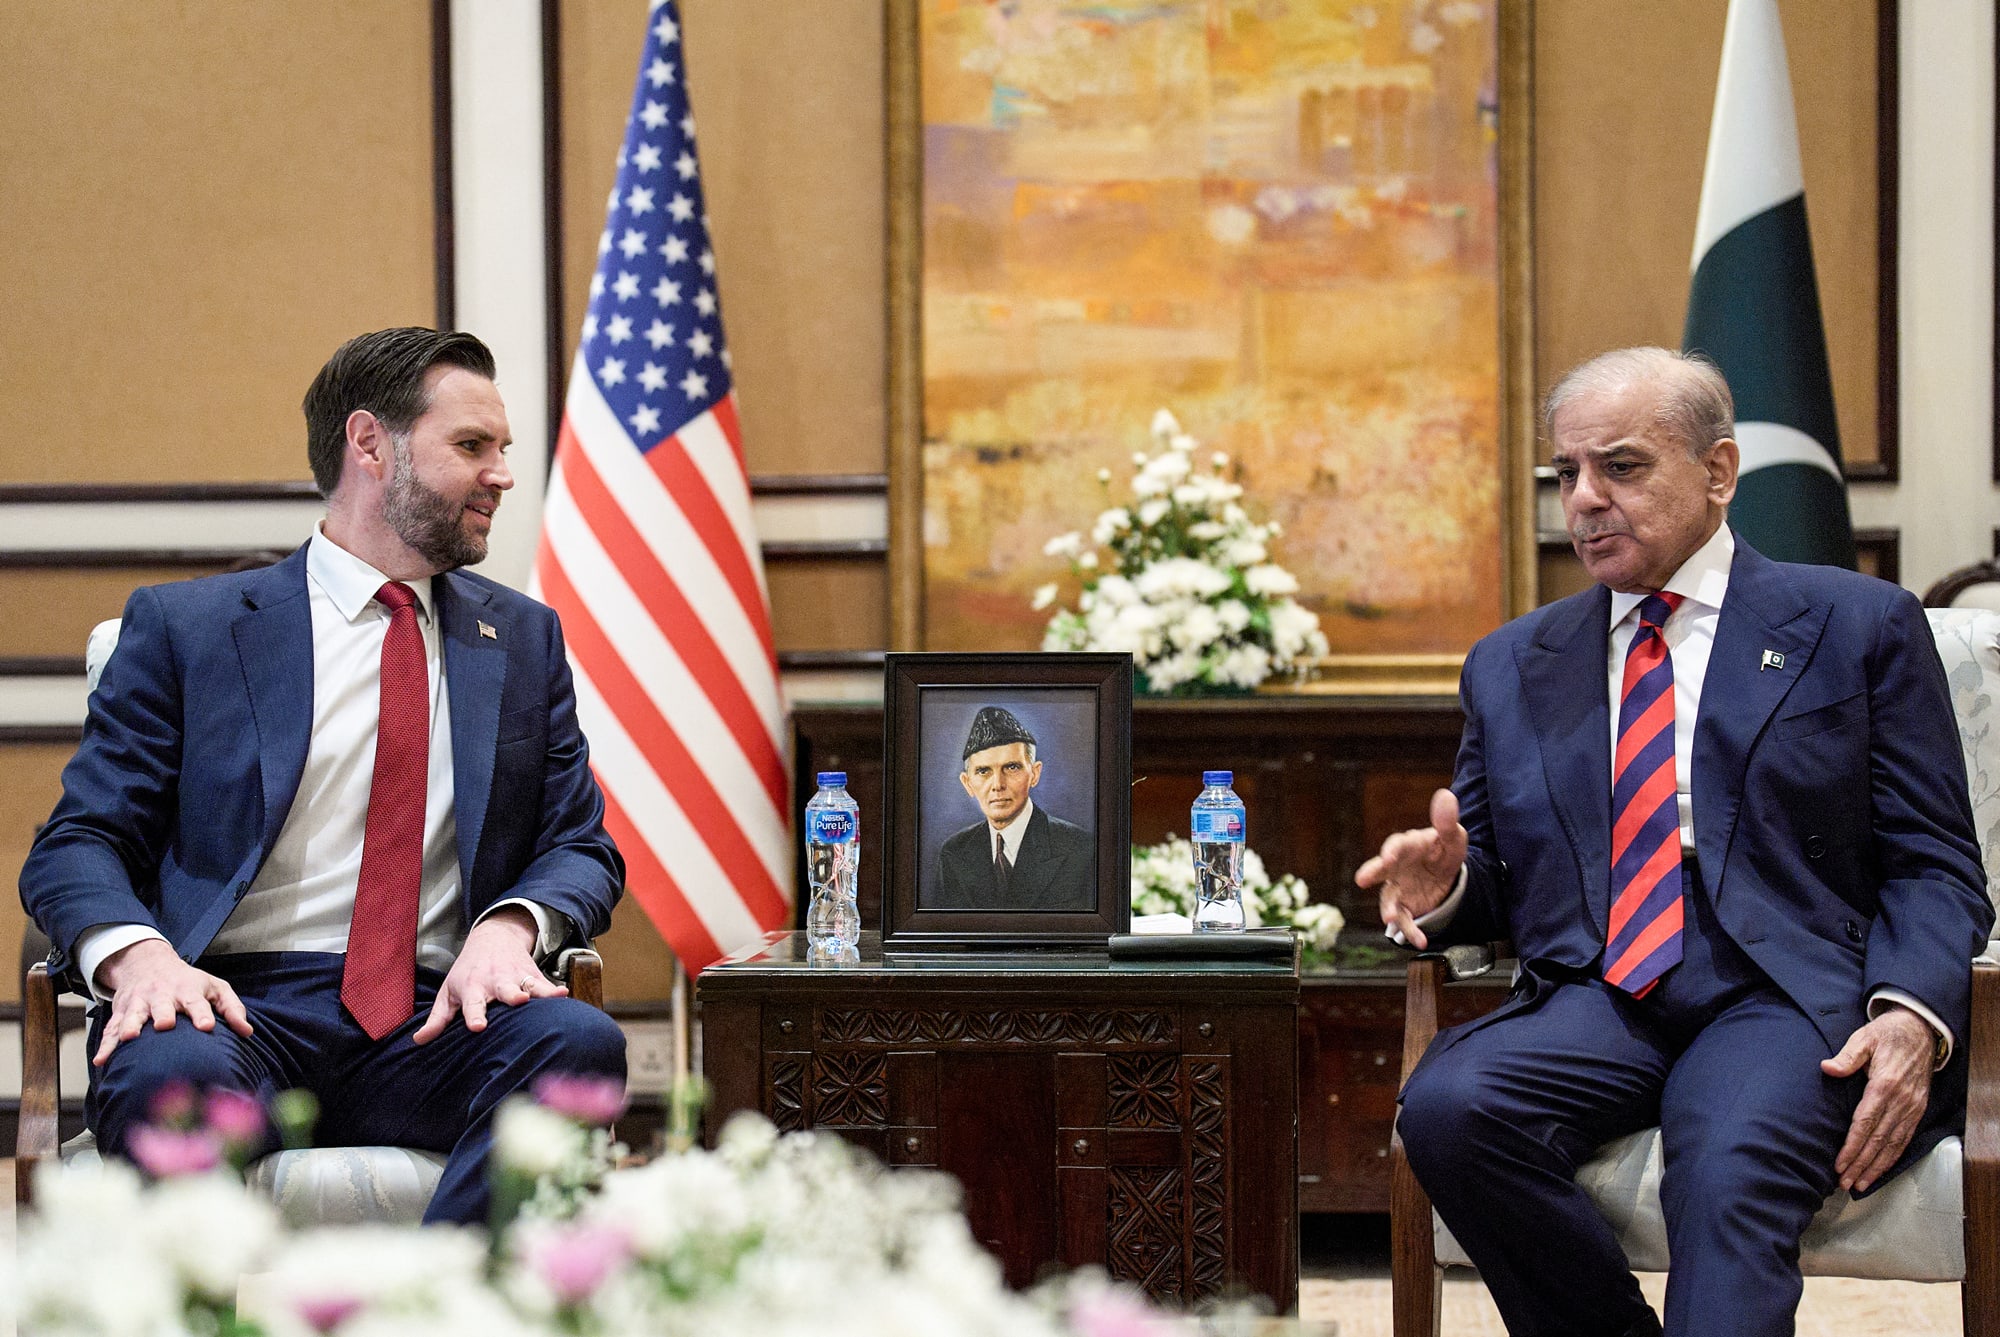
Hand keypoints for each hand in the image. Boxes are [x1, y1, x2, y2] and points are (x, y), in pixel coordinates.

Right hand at [93, 938, 252, 1066]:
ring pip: (132, 1016)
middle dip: (162, 1015)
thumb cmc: (188, 981)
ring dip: (130, 1026)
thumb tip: (247, 1032)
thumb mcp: (214, 987)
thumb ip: (232, 1008)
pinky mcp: (121, 1013)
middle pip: (162, 1006)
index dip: (202, 1014)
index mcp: (187, 990)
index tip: (207, 1027)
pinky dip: (106, 1045)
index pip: (197, 1002)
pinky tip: (101, 1061)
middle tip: (164, 1025)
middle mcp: (162, 996)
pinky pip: (111, 1030)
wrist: (147, 962)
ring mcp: (139, 1004)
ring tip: (128, 1038)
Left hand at [413, 906, 565, 1044]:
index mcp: (472, 988)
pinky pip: (544, 984)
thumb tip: (419, 1041)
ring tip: (550, 997)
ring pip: (529, 985)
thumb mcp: (449, 992)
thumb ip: (438, 1019)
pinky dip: (554, 990)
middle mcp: (495, 982)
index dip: (475, 1015)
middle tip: (519, 1000)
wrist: (493, 938)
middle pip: (505, 990)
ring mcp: (516, 977)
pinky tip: (564, 994)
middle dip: (512, 995)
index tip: (478, 1026)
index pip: (473, 1004)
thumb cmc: (467, 972)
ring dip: (538, 991)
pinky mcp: (531, 975)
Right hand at [1355, 788, 1467, 949]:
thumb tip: (1445, 795)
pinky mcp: (1403, 905)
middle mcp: (1397, 866)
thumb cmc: (1444, 850)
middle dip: (1373, 872)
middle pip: (1381, 867)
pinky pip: (1403, 919)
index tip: (1389, 857)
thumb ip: (1447, 820)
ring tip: (1390, 918)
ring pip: (1388, 897)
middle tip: (1363, 878)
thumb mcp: (1453, 837)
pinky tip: (1420, 939)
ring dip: (1388, 908)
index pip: (1398, 844)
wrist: (1446, 875)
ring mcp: (1397, 886)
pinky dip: (1410, 930)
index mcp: (1409, 845)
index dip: (1392, 850)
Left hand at [1820, 1004, 1937, 1192]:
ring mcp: (1912, 1108)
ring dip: (1876, 1167)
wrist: (1920, 1032)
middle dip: (1861, 1164)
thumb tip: (1827, 1068)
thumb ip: (1847, 1056)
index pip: (1865, 1123)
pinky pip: (1904, 1139)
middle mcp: (1901, 1101)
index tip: (1840, 1164)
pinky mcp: (1917, 1111)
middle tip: (1844, 1183)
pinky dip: (1892, 1158)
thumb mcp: (1864, 1038)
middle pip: (1878, 1140)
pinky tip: (1880, 1170)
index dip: (1852, 1146)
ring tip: (1859, 1184)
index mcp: (1884, 1085)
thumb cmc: (1886, 1035)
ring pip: (1893, 1145)